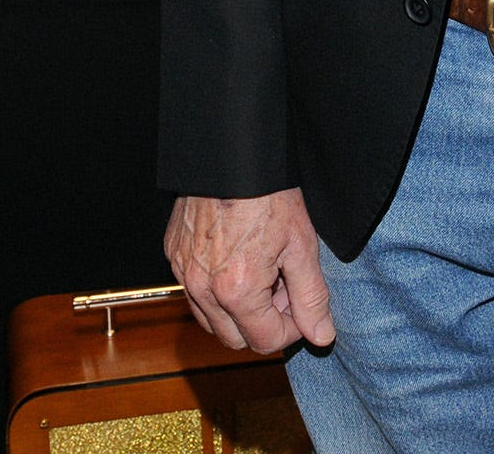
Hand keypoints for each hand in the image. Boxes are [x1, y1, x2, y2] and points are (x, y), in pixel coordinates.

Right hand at [164, 187, 335, 353]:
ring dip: (238, 310)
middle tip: (282, 287)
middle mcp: (202, 288)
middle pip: (235, 338)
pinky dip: (215, 288)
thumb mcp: (301, 245)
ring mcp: (182, 271)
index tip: (300, 305)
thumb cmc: (269, 194)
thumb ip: (311, 296)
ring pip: (211, 319)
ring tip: (262, 271)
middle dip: (263, 322)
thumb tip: (320, 336)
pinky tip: (238, 258)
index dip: (291, 329)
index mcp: (236, 291)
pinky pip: (193, 290)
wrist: (233, 151)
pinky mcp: (173, 253)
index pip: (264, 340)